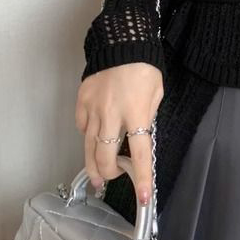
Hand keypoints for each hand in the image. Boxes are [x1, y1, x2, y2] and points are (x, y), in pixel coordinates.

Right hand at [75, 62, 163, 206]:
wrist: (122, 42)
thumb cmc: (144, 67)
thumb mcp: (156, 94)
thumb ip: (147, 118)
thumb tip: (139, 134)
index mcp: (137, 113)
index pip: (140, 154)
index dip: (141, 178)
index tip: (142, 196)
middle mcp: (113, 114)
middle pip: (104, 157)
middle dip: (106, 174)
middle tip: (108, 181)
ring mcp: (94, 109)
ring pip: (89, 146)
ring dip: (92, 163)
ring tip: (96, 175)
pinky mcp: (82, 101)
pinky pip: (83, 126)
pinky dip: (88, 135)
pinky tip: (94, 136)